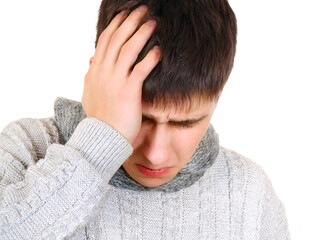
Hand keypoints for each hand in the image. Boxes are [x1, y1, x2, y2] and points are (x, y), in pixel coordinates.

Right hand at [81, 5, 159, 143]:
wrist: (102, 138)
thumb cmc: (100, 118)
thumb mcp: (89, 94)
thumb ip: (90, 77)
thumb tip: (90, 62)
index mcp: (95, 70)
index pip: (105, 41)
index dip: (116, 25)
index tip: (125, 15)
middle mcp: (103, 71)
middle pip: (118, 39)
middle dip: (131, 21)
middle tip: (143, 10)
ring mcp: (115, 80)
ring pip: (129, 49)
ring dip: (142, 33)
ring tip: (153, 23)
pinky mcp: (129, 91)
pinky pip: (141, 69)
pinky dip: (150, 58)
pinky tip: (159, 50)